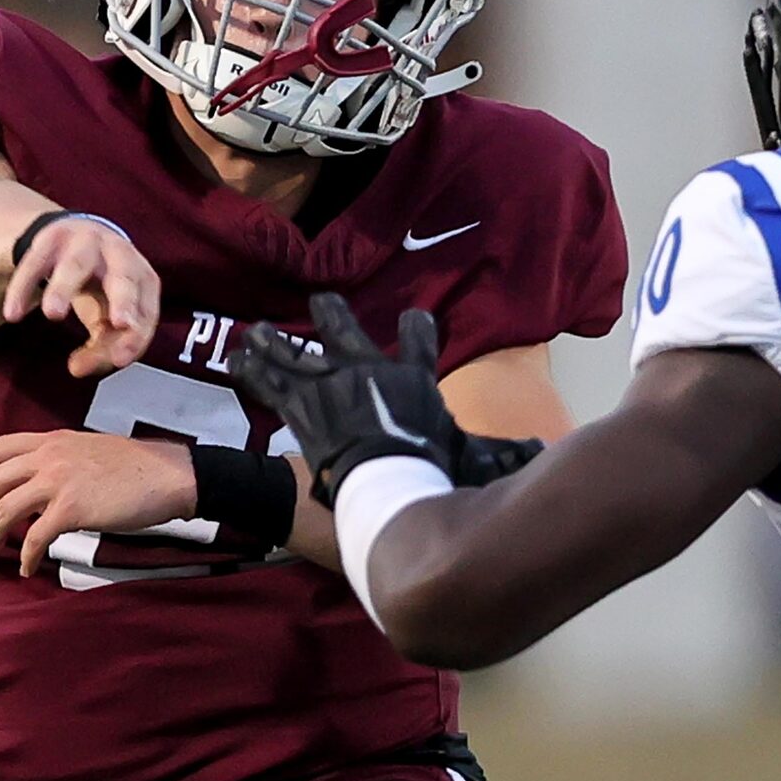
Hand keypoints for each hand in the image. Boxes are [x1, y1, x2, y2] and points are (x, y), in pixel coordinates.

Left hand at [0, 430, 197, 576]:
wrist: (168, 474)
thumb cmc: (139, 467)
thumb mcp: (90, 449)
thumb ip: (61, 460)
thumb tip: (42, 488)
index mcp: (53, 441)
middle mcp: (49, 457)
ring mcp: (58, 482)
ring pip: (4, 510)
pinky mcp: (71, 509)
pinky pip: (34, 536)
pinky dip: (25, 555)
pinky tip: (27, 566)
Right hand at [4, 217, 160, 377]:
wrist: (78, 235)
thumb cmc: (101, 285)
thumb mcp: (108, 313)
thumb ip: (102, 345)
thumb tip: (79, 369)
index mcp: (142, 278)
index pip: (145, 311)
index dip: (136, 336)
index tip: (119, 360)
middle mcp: (119, 255)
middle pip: (125, 278)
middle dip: (124, 300)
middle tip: (120, 324)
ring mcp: (85, 243)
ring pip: (76, 265)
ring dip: (64, 289)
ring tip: (53, 315)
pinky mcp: (51, 238)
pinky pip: (34, 264)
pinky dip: (22, 288)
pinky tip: (13, 314)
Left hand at [229, 294, 544, 505]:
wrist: (389, 477)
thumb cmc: (431, 467)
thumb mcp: (472, 455)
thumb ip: (503, 453)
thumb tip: (543, 453)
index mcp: (412, 379)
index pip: (417, 341)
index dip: (416, 330)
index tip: (414, 320)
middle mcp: (369, 372)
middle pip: (345, 332)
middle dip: (332, 316)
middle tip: (322, 303)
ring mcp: (331, 385)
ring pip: (299, 353)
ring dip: (278, 341)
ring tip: (258, 331)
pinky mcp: (302, 406)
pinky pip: (271, 381)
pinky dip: (254, 369)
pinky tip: (237, 358)